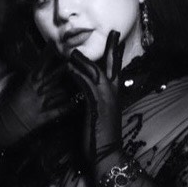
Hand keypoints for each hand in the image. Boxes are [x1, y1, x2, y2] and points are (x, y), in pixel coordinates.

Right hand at [0, 43, 73, 150]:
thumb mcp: (12, 95)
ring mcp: (36, 107)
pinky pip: (56, 112)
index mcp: (24, 87)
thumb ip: (23, 84)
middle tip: (73, 57)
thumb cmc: (3, 115)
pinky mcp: (39, 121)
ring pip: (55, 92)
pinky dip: (66, 107)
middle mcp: (32, 95)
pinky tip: (77, 102)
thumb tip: (31, 72)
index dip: (46, 56)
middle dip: (61, 67)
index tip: (54, 45)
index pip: (37, 68)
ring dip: (67, 84)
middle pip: (49, 78)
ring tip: (79, 74)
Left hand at [66, 30, 124, 164]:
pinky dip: (77, 76)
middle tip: (114, 32)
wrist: (107, 154)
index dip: (116, 56)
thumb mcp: (102, 116)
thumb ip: (99, 104)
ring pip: (96, 73)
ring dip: (84, 61)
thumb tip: (94, 97)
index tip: (118, 43)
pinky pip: (86, 86)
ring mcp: (106, 99)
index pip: (117, 71)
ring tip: (73, 51)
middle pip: (114, 65)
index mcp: (115, 96)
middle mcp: (113, 94)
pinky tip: (69, 69)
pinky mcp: (96, 106)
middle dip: (112, 48)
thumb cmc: (103, 138)